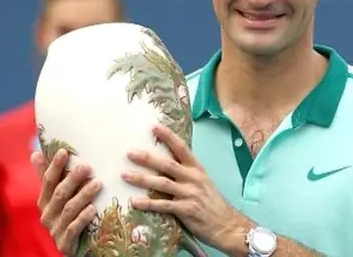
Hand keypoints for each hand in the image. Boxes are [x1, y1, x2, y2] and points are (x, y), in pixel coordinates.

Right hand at [31, 149, 102, 254]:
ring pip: (69, 209)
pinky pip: (73, 229)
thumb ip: (48, 178)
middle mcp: (47, 215)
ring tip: (98, 184)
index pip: (48, 181)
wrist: (73, 247)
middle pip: (59, 194)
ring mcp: (55, 230)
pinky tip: (92, 208)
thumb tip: (35, 153)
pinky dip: (83, 218)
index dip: (54, 166)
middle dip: (72, 179)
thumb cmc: (66, 216)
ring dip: (83, 195)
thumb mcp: (57, 197)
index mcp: (44, 201)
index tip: (64, 152)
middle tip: (87, 166)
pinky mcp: (64, 244)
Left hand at [121, 125, 249, 252]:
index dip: (168, 137)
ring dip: (142, 179)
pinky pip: (164, 205)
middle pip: (168, 164)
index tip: (154, 127)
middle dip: (148, 158)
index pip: (182, 148)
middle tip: (130, 152)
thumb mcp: (202, 181)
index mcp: (197, 169)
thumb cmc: (212, 203)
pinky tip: (135, 202)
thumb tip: (165, 161)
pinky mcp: (186, 210)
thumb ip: (186, 172)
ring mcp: (190, 194)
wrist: (226, 224)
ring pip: (162, 184)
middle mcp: (193, 179)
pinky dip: (149, 203)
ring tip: (125, 175)